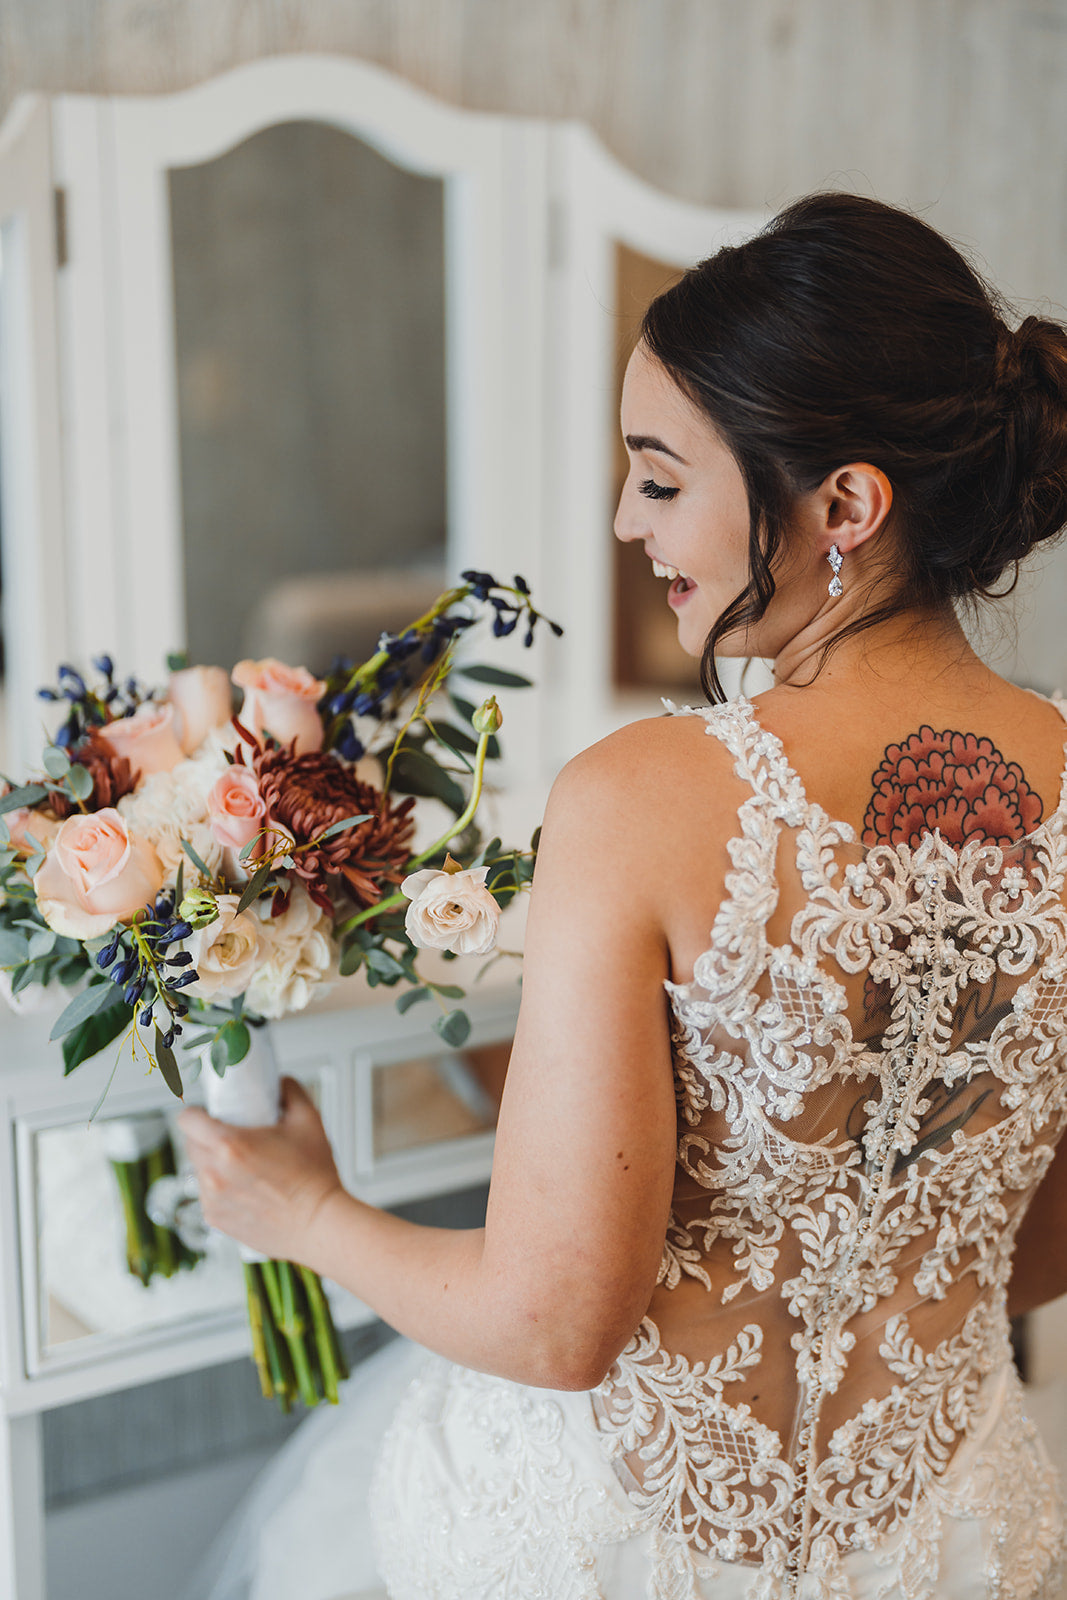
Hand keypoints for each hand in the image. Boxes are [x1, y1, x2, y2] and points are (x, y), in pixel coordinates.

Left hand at [179, 1077, 344, 1263]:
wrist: (319, 1225)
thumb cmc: (314, 1179)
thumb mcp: (309, 1121)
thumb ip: (291, 1092)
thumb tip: (280, 1083)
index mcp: (230, 1146)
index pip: (186, 1120)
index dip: (197, 1113)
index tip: (209, 1114)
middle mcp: (214, 1173)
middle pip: (190, 1144)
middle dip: (206, 1137)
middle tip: (233, 1137)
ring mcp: (212, 1199)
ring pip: (198, 1170)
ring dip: (213, 1164)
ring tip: (244, 1166)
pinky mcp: (216, 1219)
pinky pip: (207, 1195)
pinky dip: (221, 1189)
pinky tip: (247, 1189)